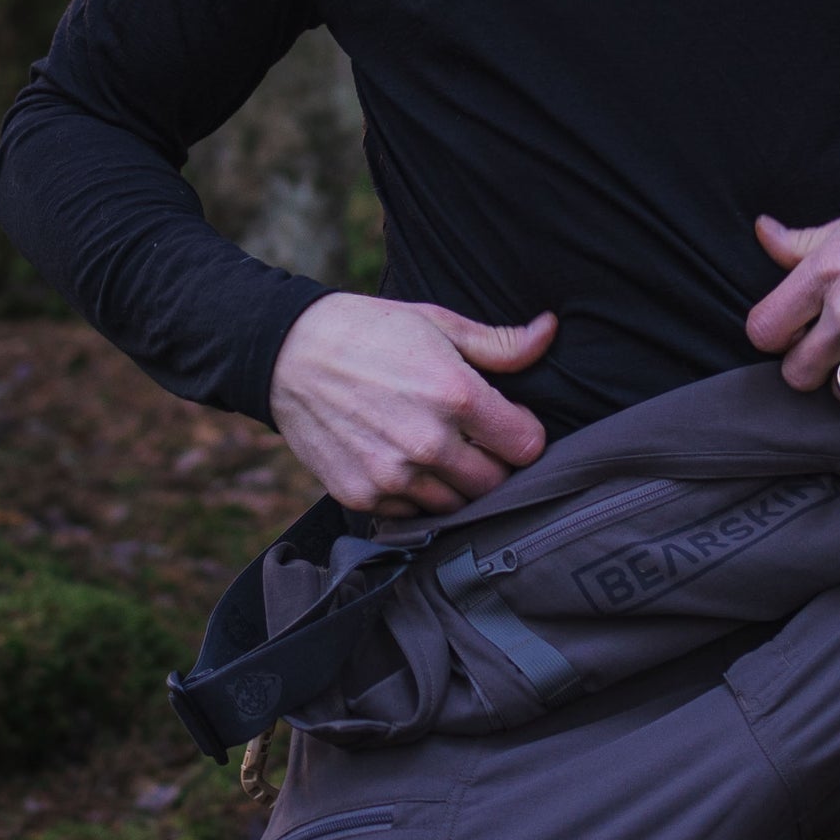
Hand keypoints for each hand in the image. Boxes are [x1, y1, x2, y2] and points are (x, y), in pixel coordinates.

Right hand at [269, 293, 557, 516]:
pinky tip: (406, 462)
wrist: (289, 355)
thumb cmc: (371, 332)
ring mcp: (392, 477)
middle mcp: (427, 444)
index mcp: (455, 396)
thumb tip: (549, 332)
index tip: (509, 421)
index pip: (527, 446)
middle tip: (476, 438)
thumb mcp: (438, 324)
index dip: (524, 433)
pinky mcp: (362, 497)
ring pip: (457, 506)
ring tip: (441, 450)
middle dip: (494, 462)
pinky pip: (412, 515)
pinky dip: (417, 496)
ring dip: (457, 484)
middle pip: (496, 483)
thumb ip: (499, 344)